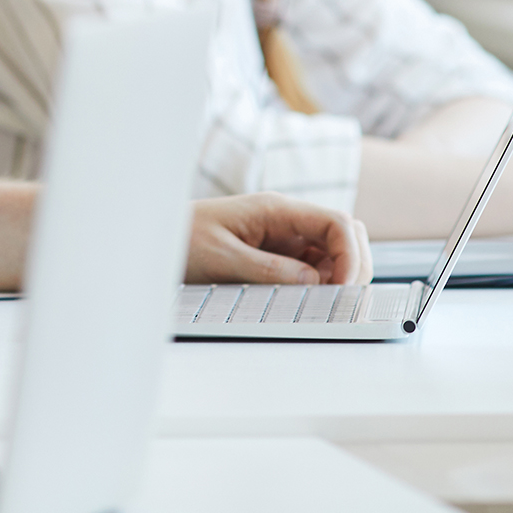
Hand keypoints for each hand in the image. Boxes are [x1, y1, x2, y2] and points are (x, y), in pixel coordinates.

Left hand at [185, 193, 370, 286]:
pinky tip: (311, 300)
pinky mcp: (277, 253)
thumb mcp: (223, 258)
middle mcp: (285, 219)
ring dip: (338, 275)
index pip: (335, 222)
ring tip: (326, 303)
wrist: (159, 236)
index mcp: (275, 209)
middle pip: (343, 234)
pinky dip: (321, 282)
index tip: (343, 288)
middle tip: (342, 300)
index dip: (350, 255)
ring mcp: (283, 236)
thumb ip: (269, 270)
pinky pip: (312, 265)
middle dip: (353, 265)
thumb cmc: (183, 239)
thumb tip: (313, 282)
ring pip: (332, 251)